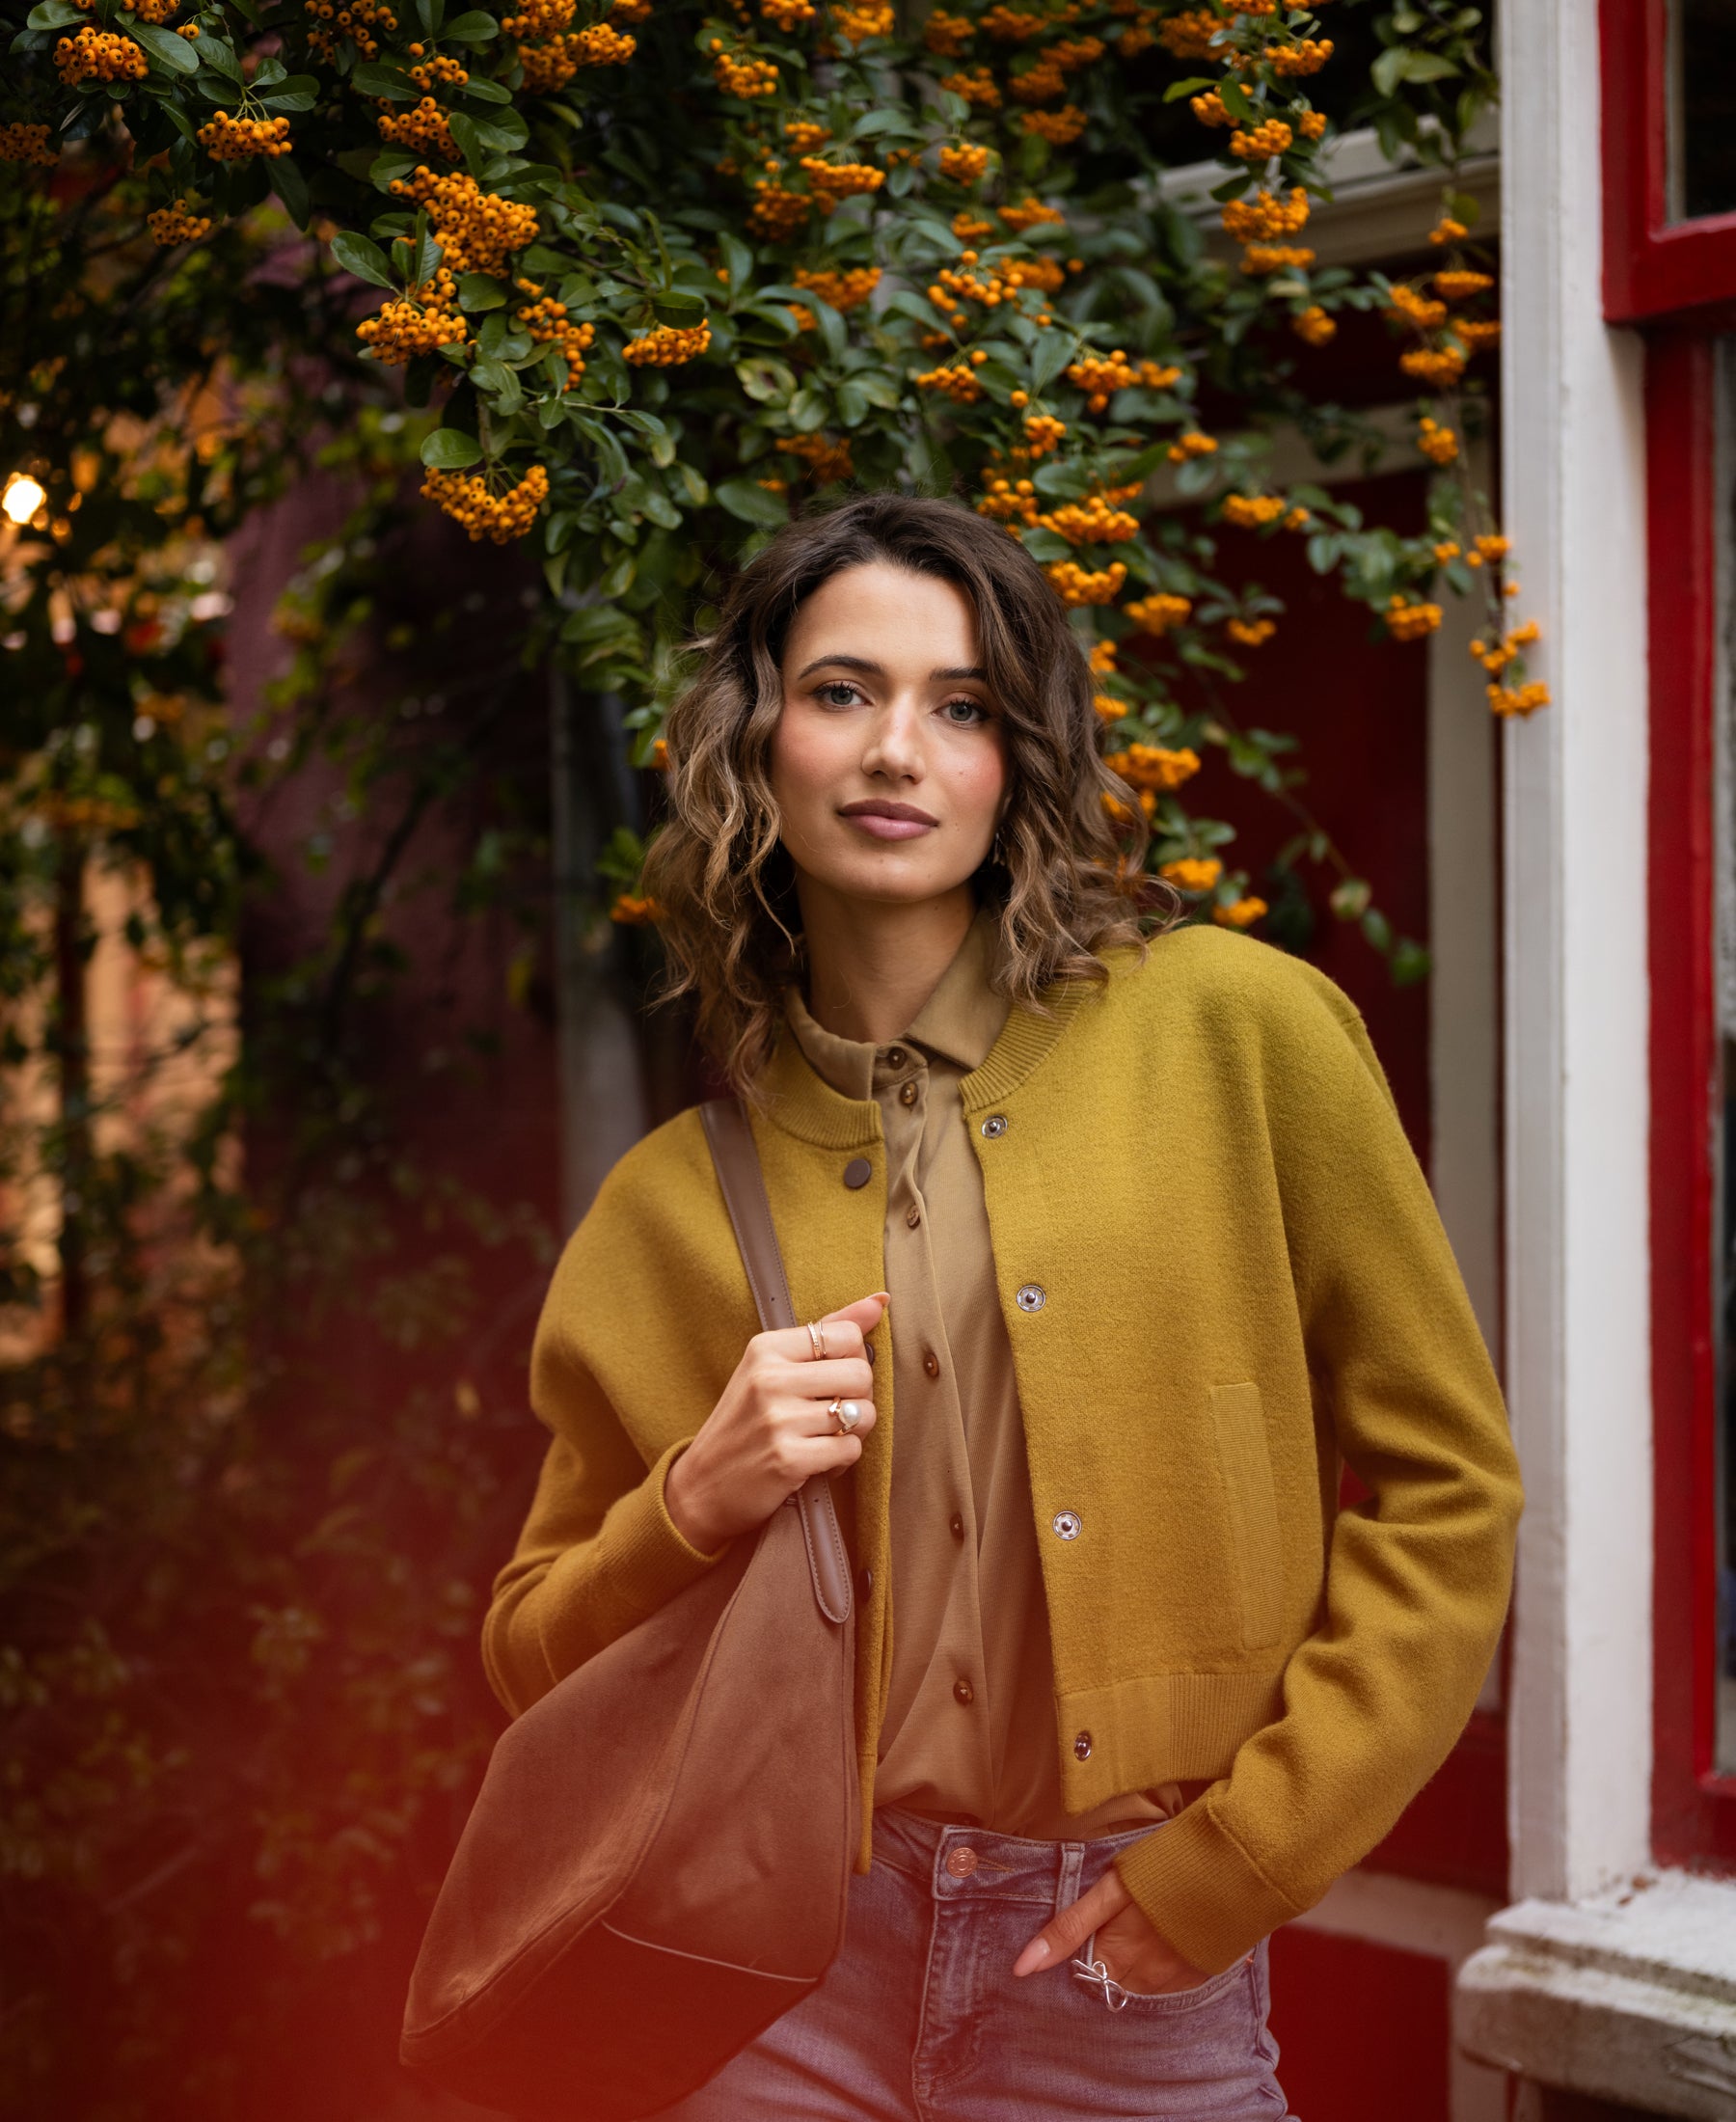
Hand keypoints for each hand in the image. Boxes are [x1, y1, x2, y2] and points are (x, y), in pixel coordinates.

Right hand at [664, 1294, 887, 1552]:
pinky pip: (850, 1449)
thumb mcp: (770, 1368)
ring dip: (852, 1431)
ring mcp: (778, 1419)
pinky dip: (841, 1459)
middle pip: (861, 1372)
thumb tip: (879, 1301)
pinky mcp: (788, 1459)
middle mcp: (770, 1378)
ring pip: (862, 1413)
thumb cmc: (743, 1423)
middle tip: (832, 1412)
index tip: (831, 1378)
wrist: (701, 1486)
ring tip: (823, 1437)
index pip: (846, 1334)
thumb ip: (826, 1331)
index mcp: (766, 1348)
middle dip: (857, 1397)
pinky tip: (817, 1460)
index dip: (852, 1358)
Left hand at [1012, 1866, 1209, 1997]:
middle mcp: (1142, 1982)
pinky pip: (1168, 1987)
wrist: (1232, 1867)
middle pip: (1110, 1986)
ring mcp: (1174, 1983)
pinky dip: (1160, 1970)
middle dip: (1103, 1968)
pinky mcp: (1200, 1977)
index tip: (1077, 1942)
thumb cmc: (1163, 1869)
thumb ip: (1068, 1928)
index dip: (1074, 1959)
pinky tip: (1164, 1943)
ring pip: (1138, 1988)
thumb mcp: (1110, 1890)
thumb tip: (1022, 1968)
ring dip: (1132, 1970)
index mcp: (1114, 1959)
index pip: (1080, 1979)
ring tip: (1138, 1936)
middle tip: (1111, 1934)